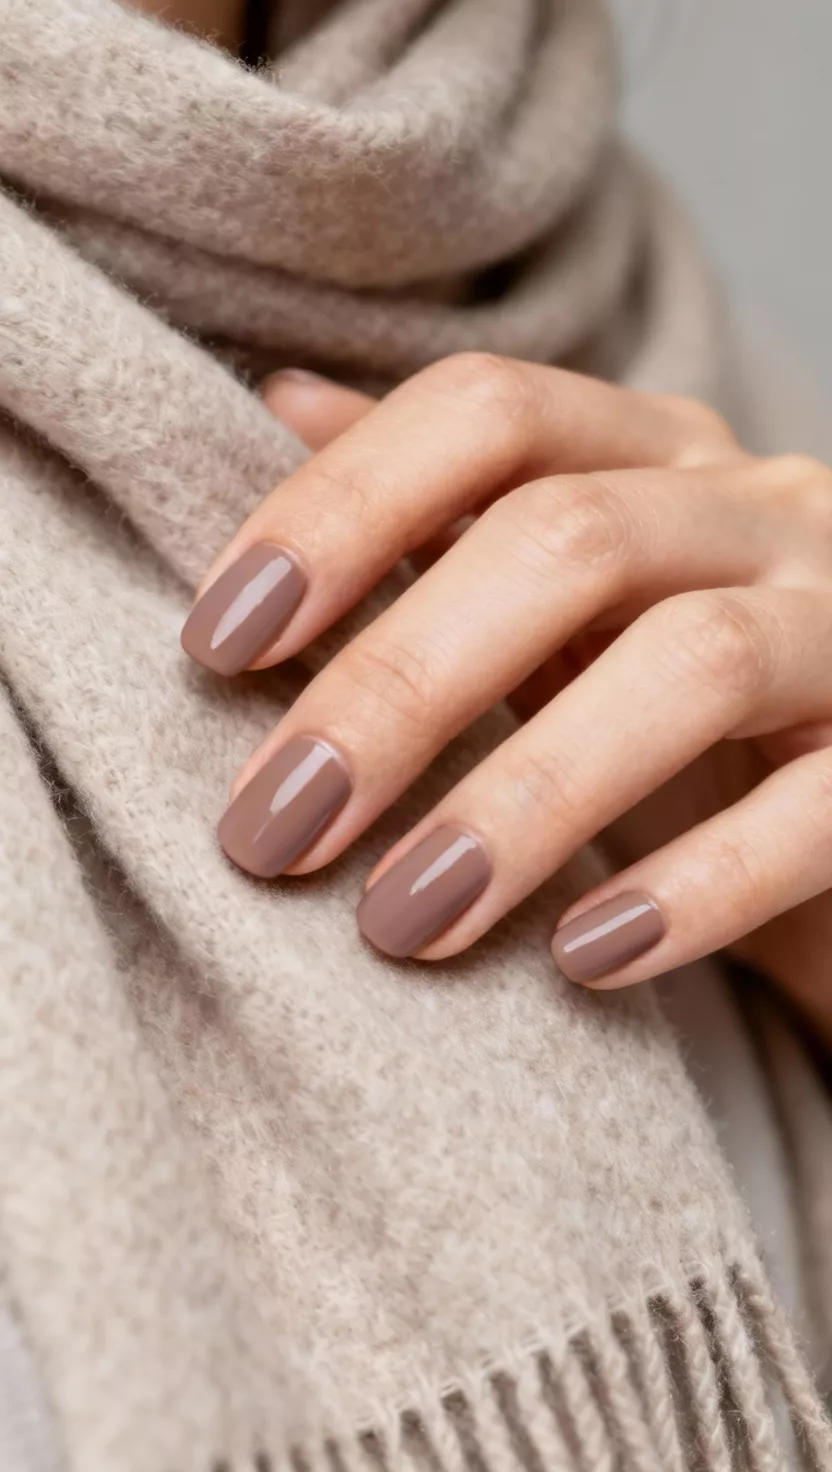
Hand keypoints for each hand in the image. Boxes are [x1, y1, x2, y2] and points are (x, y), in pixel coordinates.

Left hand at [181, 355, 831, 1036]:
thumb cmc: (684, 716)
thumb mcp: (560, 604)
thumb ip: (439, 510)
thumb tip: (281, 402)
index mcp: (656, 454)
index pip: (485, 412)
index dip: (339, 509)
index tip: (215, 644)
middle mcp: (761, 508)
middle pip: (565, 538)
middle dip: (394, 685)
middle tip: (269, 831)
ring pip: (689, 665)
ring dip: (519, 799)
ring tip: (400, 921)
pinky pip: (819, 809)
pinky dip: (693, 884)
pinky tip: (582, 959)